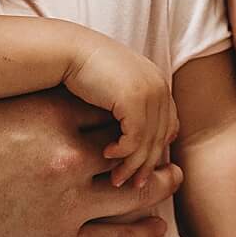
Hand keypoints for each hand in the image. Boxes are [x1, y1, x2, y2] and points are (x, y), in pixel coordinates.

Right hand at [0, 93, 182, 236]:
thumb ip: (21, 98)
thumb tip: (40, 86)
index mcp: (48, 114)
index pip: (110, 106)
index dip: (128, 111)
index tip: (137, 115)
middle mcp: (67, 154)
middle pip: (133, 144)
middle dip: (153, 144)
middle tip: (166, 145)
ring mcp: (68, 202)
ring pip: (137, 190)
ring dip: (161, 184)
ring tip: (171, 179)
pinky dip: (143, 233)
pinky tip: (156, 229)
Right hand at [61, 32, 179, 186]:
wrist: (68, 52)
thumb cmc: (83, 74)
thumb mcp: (114, 93)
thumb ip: (128, 112)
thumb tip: (132, 143)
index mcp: (157, 84)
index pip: (167, 126)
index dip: (155, 151)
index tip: (141, 170)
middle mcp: (159, 87)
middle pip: (161, 138)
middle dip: (146, 165)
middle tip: (132, 184)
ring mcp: (150, 91)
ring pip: (149, 141)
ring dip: (133, 164)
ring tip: (118, 179)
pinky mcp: (135, 99)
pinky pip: (135, 137)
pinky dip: (123, 151)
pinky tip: (107, 155)